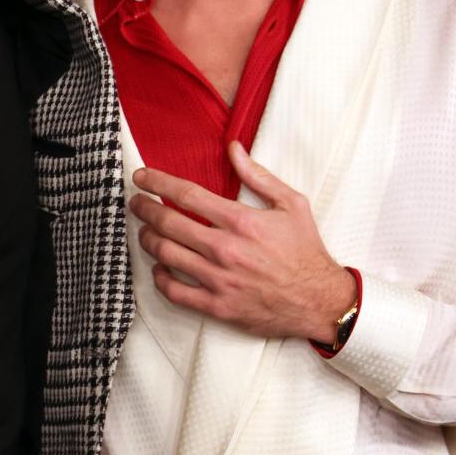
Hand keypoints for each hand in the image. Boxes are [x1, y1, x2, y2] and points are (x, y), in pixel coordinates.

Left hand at [130, 141, 356, 341]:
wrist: (319, 301)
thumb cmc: (306, 251)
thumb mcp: (291, 204)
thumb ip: (258, 175)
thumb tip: (233, 148)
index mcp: (241, 221)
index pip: (187, 195)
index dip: (157, 182)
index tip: (141, 177)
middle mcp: (225, 249)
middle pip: (168, 223)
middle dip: (144, 209)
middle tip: (135, 203)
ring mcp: (219, 280)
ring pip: (166, 255)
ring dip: (148, 240)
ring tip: (145, 231)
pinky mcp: (217, 306)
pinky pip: (175, 291)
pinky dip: (160, 277)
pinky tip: (159, 267)